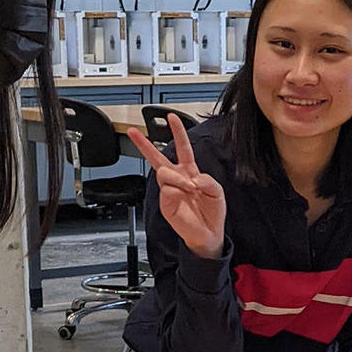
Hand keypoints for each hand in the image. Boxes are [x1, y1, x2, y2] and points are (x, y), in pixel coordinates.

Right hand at [127, 114, 225, 259]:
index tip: (171, 118)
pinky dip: (177, 192)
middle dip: (144, 144)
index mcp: (190, 171)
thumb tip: (194, 178)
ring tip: (188, 187)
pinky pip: (167, 190)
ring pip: (163, 172)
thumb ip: (209, 181)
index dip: (177, 132)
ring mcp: (170, 190)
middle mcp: (177, 178)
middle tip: (134, 131)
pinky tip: (183, 196)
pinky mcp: (165, 203)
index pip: (182, 147)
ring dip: (177, 177)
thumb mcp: (217, 192)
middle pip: (158, 157)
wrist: (208, 233)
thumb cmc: (212, 212)